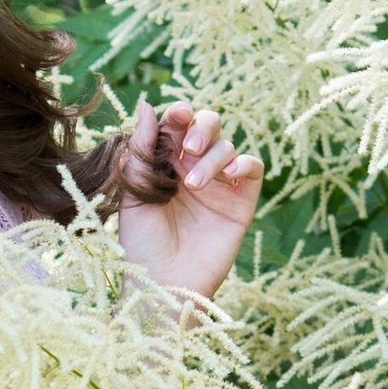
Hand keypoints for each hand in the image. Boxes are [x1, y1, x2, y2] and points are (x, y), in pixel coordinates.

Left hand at [114, 100, 261, 301]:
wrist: (162, 284)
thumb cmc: (140, 244)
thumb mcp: (134, 191)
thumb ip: (142, 149)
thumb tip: (148, 104)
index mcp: (165, 163)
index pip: (177, 126)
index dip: (179, 114)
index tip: (176, 116)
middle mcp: (193, 169)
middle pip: (209, 126)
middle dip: (202, 127)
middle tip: (191, 146)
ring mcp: (219, 186)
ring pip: (228, 147)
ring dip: (213, 158)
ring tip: (195, 186)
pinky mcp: (240, 203)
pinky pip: (253, 169)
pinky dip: (246, 163)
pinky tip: (231, 174)